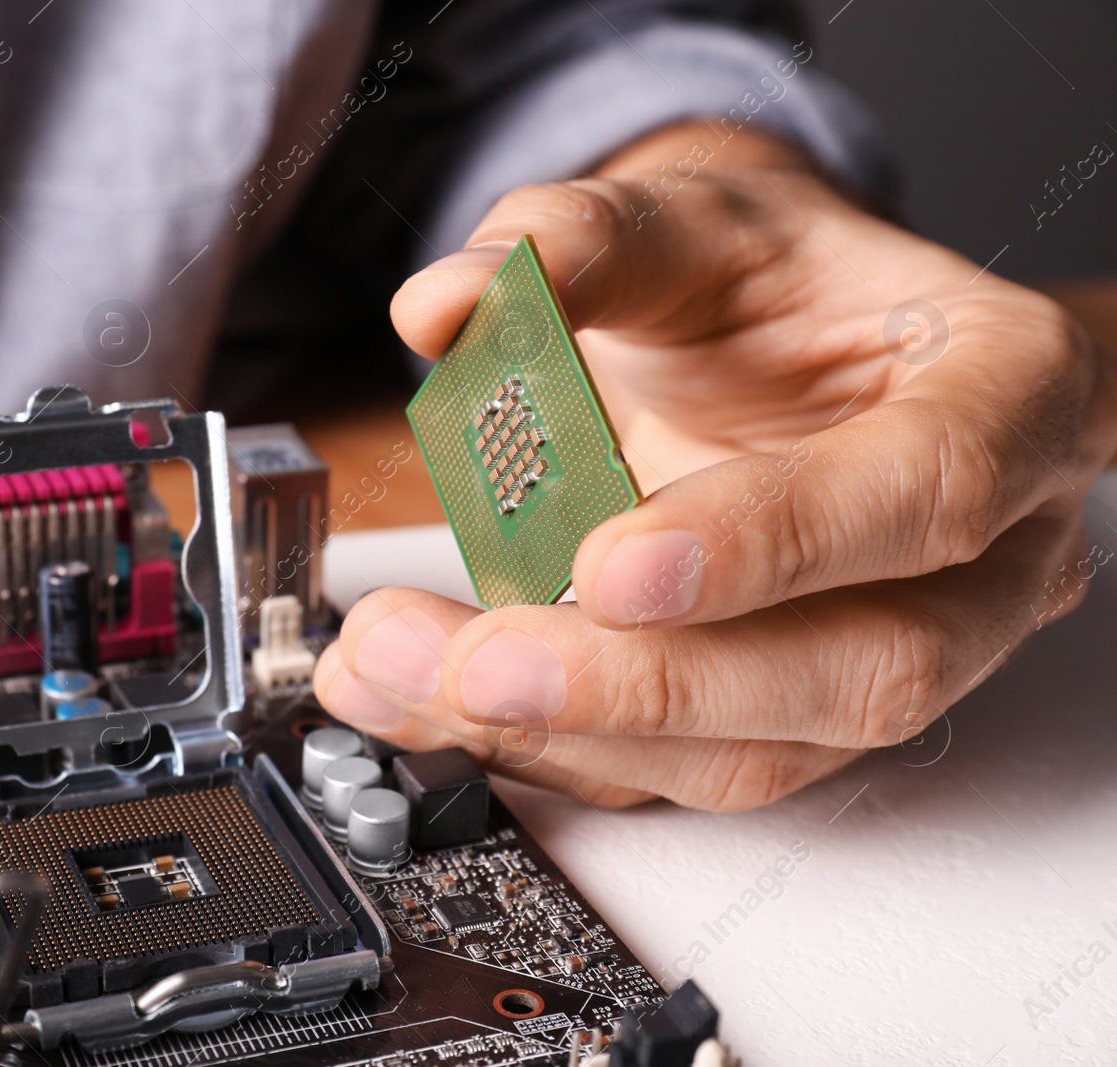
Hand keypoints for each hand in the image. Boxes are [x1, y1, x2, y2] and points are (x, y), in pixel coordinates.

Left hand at [314, 125, 1116, 810]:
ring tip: (410, 674)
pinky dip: (546, 747)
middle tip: (482, 663)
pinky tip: (434, 701)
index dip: (772, 542)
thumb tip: (447, 302)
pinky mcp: (794, 718)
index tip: (605, 563)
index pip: (929, 489)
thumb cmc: (782, 291)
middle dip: (650, 685)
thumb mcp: (697, 224)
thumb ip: (582, 242)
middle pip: (858, 671)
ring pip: (763, 755)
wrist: (790, 353)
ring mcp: (896, 653)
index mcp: (1004, 397)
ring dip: (571, 734)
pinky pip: (681, 773)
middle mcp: (980, 557)